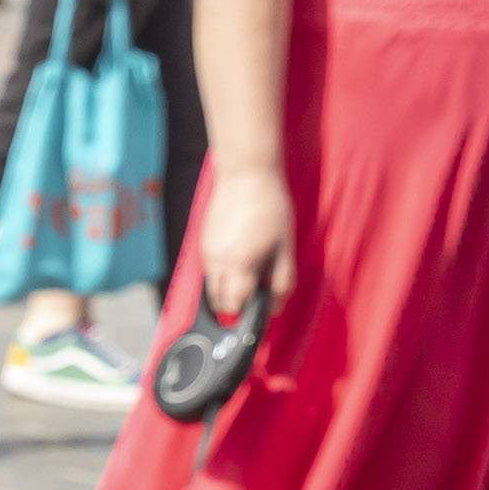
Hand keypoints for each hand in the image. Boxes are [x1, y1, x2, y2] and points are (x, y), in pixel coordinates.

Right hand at [196, 169, 294, 325]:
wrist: (246, 173)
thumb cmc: (270, 207)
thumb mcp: (285, 247)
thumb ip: (282, 280)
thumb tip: (276, 307)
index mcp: (239, 265)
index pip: (234, 307)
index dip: (247, 316)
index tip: (259, 315)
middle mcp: (217, 262)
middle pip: (218, 303)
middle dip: (235, 308)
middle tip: (256, 299)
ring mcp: (206, 252)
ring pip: (211, 287)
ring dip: (228, 291)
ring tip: (250, 277)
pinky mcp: (203, 241)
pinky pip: (210, 270)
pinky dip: (223, 274)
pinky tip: (241, 259)